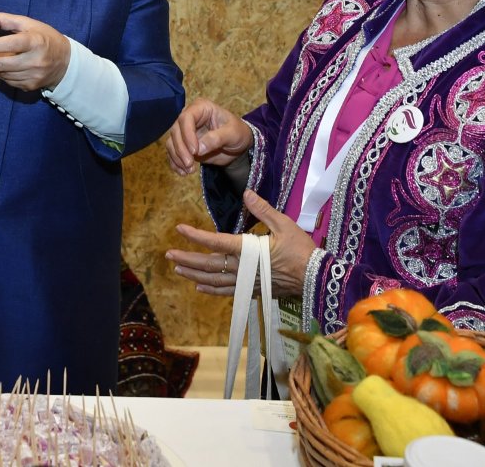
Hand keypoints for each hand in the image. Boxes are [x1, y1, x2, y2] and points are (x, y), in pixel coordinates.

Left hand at [0, 12, 70, 92]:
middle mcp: (35, 61)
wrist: (66, 62)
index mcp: (35, 42)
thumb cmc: (46, 38)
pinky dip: (1, 74)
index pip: (11, 44)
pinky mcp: (30, 86)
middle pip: (2, 63)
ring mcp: (33, 76)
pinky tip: (2, 67)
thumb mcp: (29, 23)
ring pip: (2, 74)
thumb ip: (4, 20)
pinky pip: (8, 82)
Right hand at [164, 97, 252, 174]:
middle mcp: (189, 118)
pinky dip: (176, 164)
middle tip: (190, 164)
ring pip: (172, 143)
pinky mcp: (184, 146)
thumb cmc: (238, 133)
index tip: (194, 151)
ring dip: (177, 158)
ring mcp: (185, 132)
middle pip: (175, 131)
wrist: (238, 146)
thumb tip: (199, 149)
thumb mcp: (232, 133)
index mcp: (201, 108)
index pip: (186, 118)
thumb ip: (216, 138)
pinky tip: (183, 172)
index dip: (187, 134)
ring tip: (189, 170)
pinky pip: (173, 153)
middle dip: (181, 149)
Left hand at [165, 191, 316, 298]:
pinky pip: (226, 292)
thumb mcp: (284, 224)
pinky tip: (200, 287)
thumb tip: (246, 193)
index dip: (196, 236)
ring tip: (178, 270)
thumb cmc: (301, 250)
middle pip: (208, 265)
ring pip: (214, 280)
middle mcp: (242, 268)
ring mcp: (246, 282)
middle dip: (186, 259)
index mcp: (248, 250)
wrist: (316, 278)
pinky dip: (211, 289)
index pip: (216, 242)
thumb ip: (263, 209)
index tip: (179, 229)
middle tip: (168, 255)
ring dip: (194, 275)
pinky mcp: (252, 290)